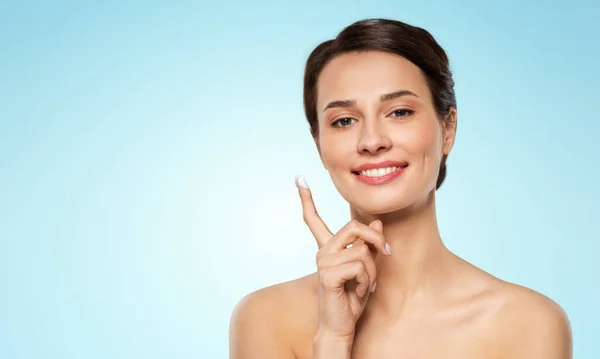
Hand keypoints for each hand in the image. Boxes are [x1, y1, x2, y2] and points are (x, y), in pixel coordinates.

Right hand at [295, 176, 390, 340]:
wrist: (342, 325)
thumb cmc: (352, 298)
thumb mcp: (367, 268)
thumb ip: (369, 246)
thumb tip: (378, 223)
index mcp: (328, 248)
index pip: (313, 219)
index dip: (306, 199)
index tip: (299, 178)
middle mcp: (322, 252)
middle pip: (354, 227)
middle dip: (376, 240)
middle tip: (388, 252)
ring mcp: (323, 262)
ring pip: (363, 251)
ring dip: (373, 271)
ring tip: (365, 285)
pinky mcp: (327, 274)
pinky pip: (359, 266)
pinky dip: (367, 280)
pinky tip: (358, 291)